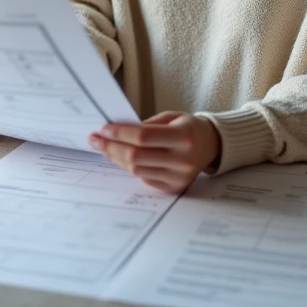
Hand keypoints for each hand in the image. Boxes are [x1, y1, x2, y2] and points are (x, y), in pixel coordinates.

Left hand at [88, 111, 219, 193]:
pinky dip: (130, 167)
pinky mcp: (174, 188)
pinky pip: (144, 178)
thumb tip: (114, 131)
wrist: (211, 145)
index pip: (143, 137)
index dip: (119, 134)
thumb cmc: (187, 127)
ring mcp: (179, 177)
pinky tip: (122, 158)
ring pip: (137, 170)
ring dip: (117, 158)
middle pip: (136, 156)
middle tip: (95, 139)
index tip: (102, 129)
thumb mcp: (170, 117)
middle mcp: (182, 160)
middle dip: (111, 147)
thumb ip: (145, 125)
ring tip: (106, 148)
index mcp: (183, 137)